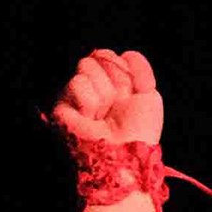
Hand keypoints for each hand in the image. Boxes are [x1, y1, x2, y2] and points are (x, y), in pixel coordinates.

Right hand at [49, 43, 163, 154]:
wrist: (124, 157)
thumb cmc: (139, 132)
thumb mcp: (149, 97)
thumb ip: (140, 70)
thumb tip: (126, 53)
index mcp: (112, 85)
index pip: (110, 56)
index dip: (123, 71)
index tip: (129, 94)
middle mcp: (93, 88)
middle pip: (99, 56)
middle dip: (114, 81)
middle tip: (116, 108)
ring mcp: (77, 96)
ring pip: (87, 65)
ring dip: (103, 94)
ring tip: (103, 117)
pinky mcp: (62, 105)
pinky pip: (77, 82)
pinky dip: (89, 101)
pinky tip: (90, 118)